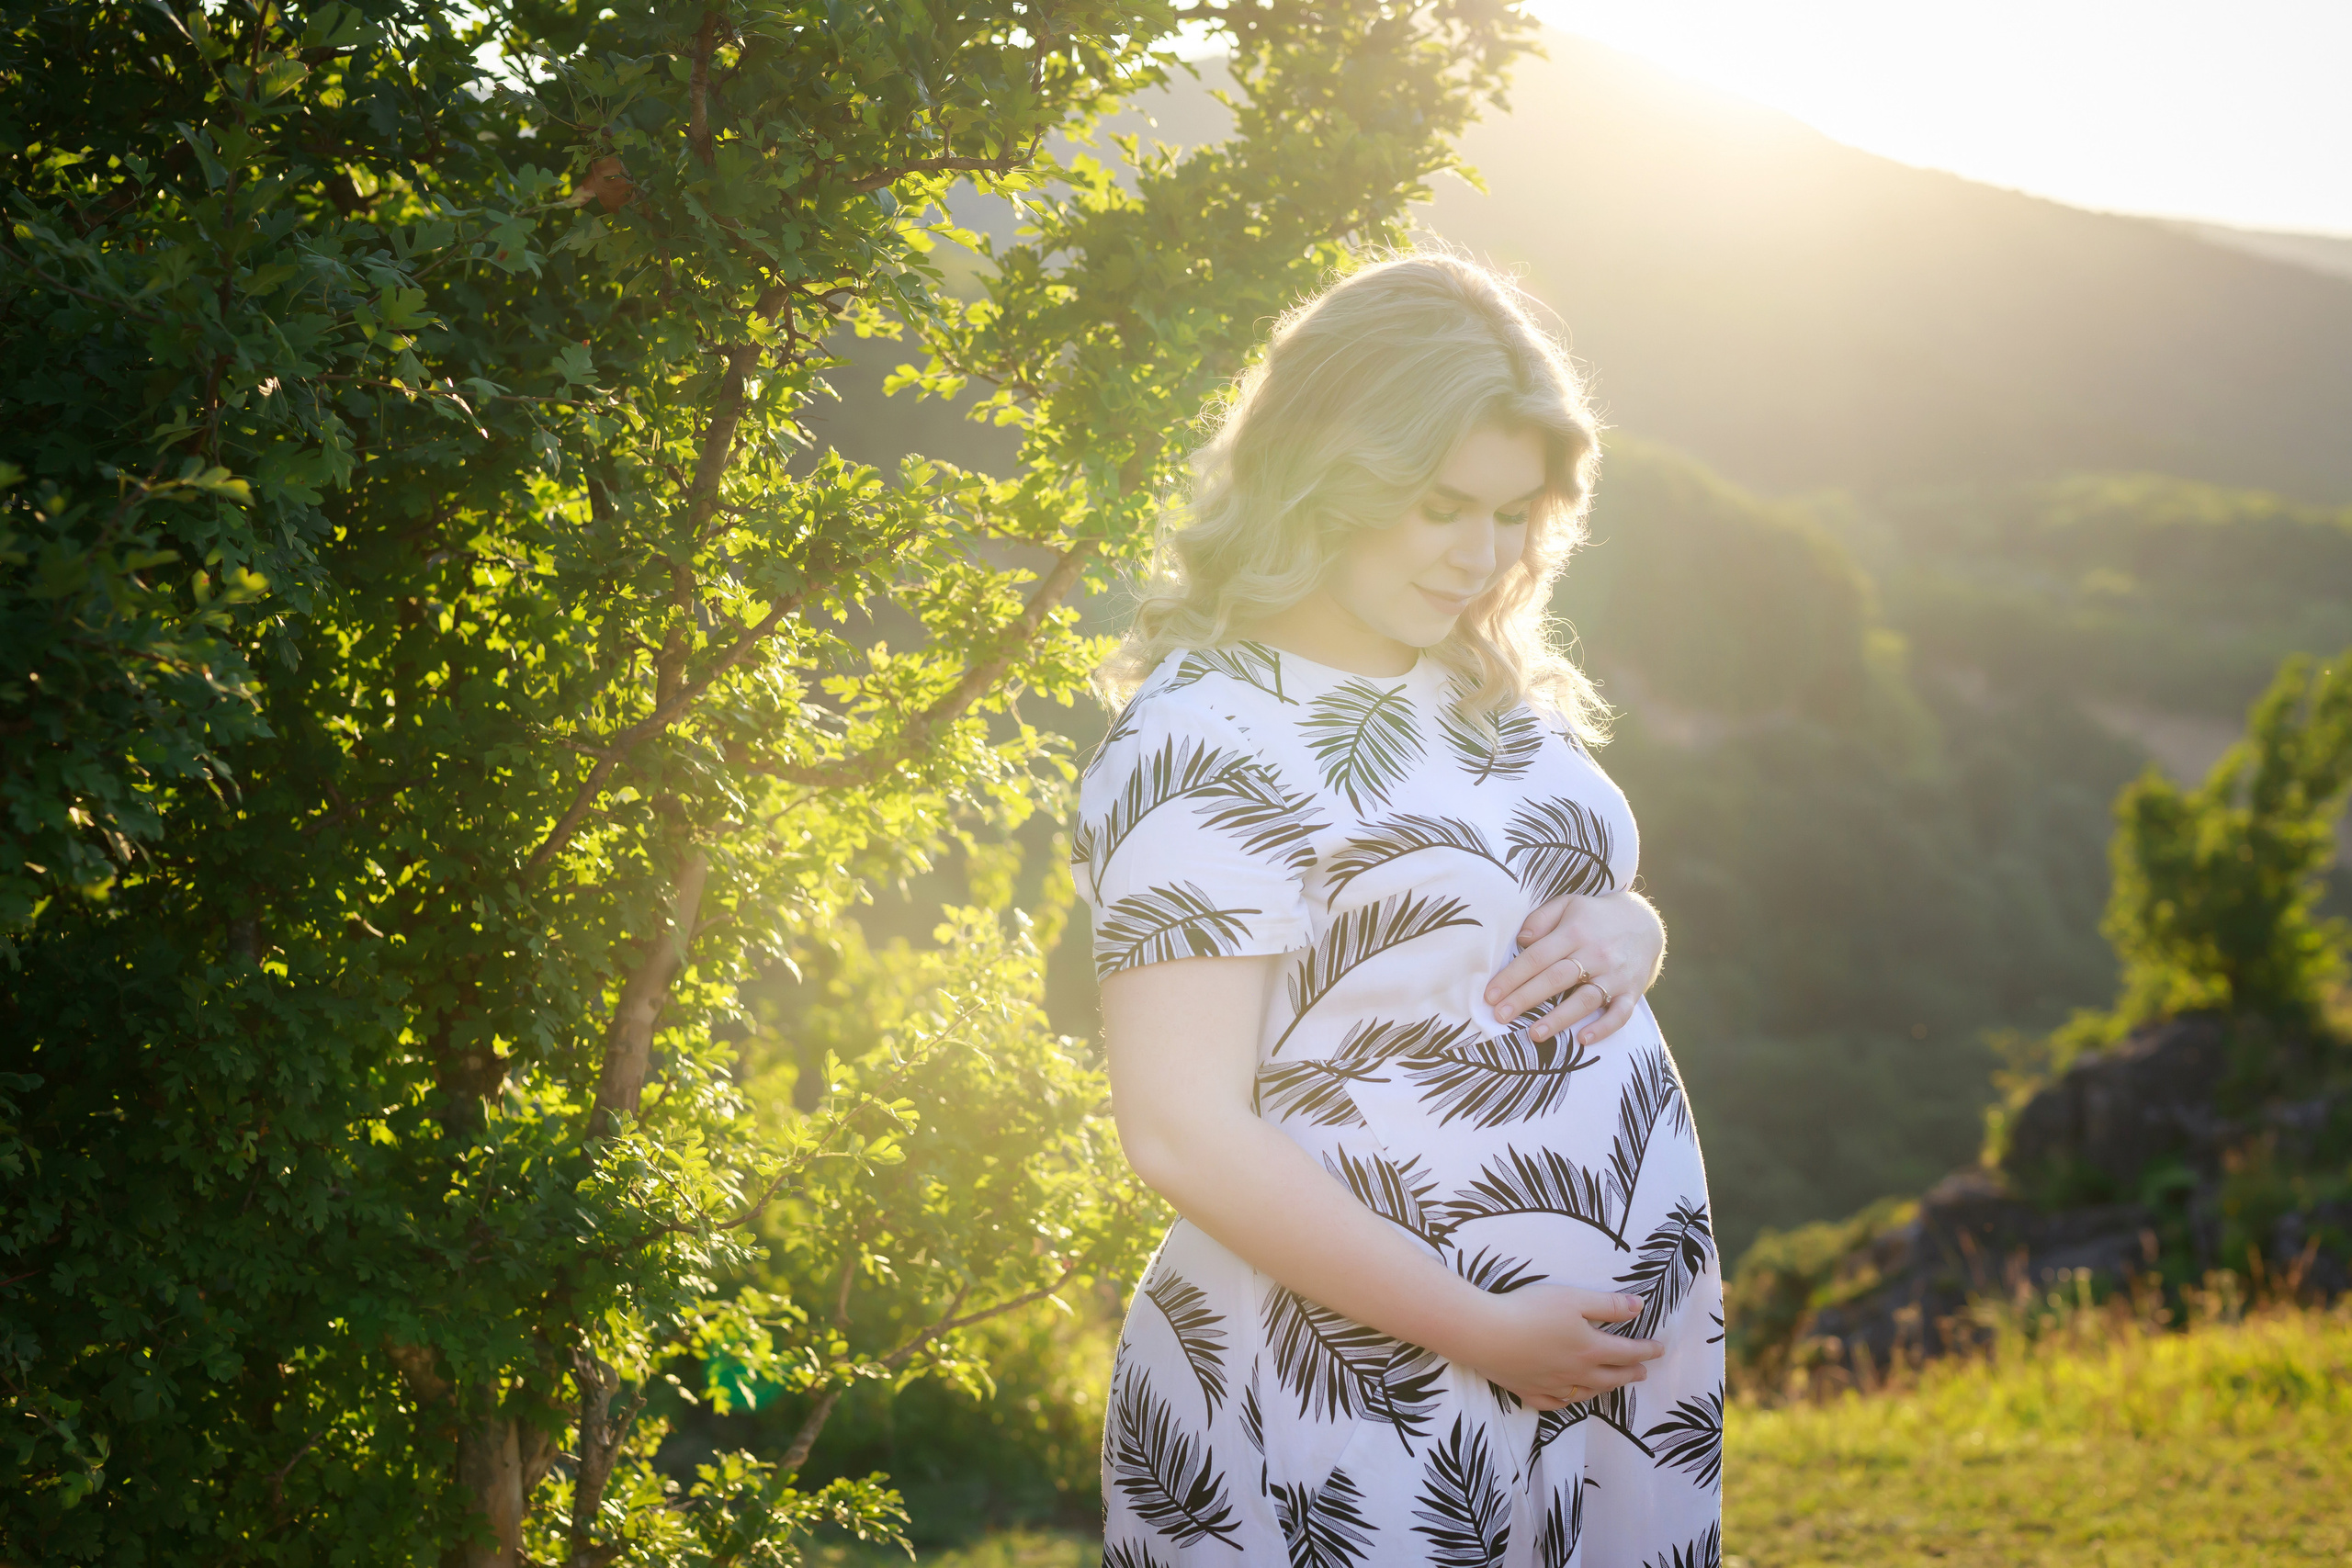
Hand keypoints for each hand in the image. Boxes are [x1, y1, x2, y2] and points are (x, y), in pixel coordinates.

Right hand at [1451, 1284, 1662, 1410]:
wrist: (1486, 1334)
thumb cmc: (1530, 1310)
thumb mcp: (1574, 1299)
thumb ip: (1608, 1305)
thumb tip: (1639, 1308)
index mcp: (1590, 1349)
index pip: (1627, 1352)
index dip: (1646, 1351)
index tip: (1660, 1350)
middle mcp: (1576, 1373)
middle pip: (1610, 1377)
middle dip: (1630, 1374)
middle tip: (1643, 1373)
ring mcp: (1552, 1385)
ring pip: (1585, 1393)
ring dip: (1604, 1389)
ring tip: (1611, 1384)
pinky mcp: (1528, 1391)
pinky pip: (1554, 1403)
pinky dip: (1566, 1402)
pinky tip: (1568, 1399)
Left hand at [1483, 889, 1664, 1045]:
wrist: (1646, 923)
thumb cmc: (1595, 917)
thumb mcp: (1568, 905)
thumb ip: (1541, 918)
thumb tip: (1521, 940)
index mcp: (1575, 932)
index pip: (1537, 957)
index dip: (1512, 977)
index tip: (1490, 995)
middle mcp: (1596, 954)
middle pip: (1555, 979)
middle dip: (1524, 999)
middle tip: (1499, 1016)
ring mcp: (1615, 975)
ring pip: (1585, 999)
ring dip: (1559, 1018)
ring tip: (1533, 1034)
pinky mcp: (1632, 991)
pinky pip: (1619, 1013)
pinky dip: (1603, 1028)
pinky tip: (1583, 1040)